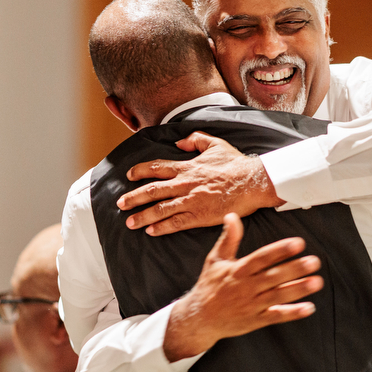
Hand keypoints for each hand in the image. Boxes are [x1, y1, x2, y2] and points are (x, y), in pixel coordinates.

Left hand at [116, 133, 282, 235]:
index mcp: (187, 167)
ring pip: (159, 209)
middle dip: (133, 197)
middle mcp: (184, 184)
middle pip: (152, 190)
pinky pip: (175, 223)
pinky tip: (150, 232)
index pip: (157, 167)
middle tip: (120, 204)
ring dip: (142, 216)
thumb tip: (180, 142)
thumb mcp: (215, 144)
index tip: (129, 175)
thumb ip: (196, 139)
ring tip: (129, 223)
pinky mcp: (199, 216)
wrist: (252, 182)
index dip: (140, 171)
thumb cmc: (236, 164)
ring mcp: (190, 201)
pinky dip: (161, 228)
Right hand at [162, 213, 322, 361]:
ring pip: (277, 296)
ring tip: (317, 281)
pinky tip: (309, 307)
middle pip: (273, 276)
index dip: (280, 250)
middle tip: (314, 261)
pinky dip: (292, 313)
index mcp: (238, 270)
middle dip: (294, 269)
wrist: (199, 318)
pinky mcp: (255, 320)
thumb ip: (228, 238)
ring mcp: (251, 305)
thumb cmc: (209, 285)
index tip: (298, 243)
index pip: (261, 258)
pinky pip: (275, 316)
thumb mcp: (215, 260)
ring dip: (298, 289)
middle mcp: (245, 287)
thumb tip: (232, 216)